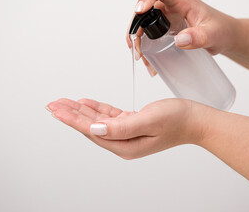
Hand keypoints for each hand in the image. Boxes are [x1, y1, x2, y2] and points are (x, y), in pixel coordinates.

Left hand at [46, 98, 210, 158]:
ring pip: (98, 122)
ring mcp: (127, 135)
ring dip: (81, 111)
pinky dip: (97, 110)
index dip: (72, 120)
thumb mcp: (149, 120)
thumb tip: (94, 129)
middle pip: (91, 127)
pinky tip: (86, 104)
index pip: (92, 131)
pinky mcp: (132, 125)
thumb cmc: (177, 120)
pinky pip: (110, 117)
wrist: (195, 120)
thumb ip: (120, 127)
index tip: (57, 110)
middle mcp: (123, 143)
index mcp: (125, 145)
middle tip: (53, 105)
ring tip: (64, 103)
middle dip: (71, 115)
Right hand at [127, 0, 239, 74]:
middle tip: (137, 47)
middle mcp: (172, 6)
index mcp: (183, 1)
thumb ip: (199, 37)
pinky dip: (146, 47)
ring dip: (138, 40)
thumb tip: (180, 40)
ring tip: (142, 58)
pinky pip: (150, 34)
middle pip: (145, 8)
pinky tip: (150, 61)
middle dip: (136, 27)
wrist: (225, 36)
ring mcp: (167, 17)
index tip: (140, 10)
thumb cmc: (221, 30)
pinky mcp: (166, 28)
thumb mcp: (214, 35)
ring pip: (144, 23)